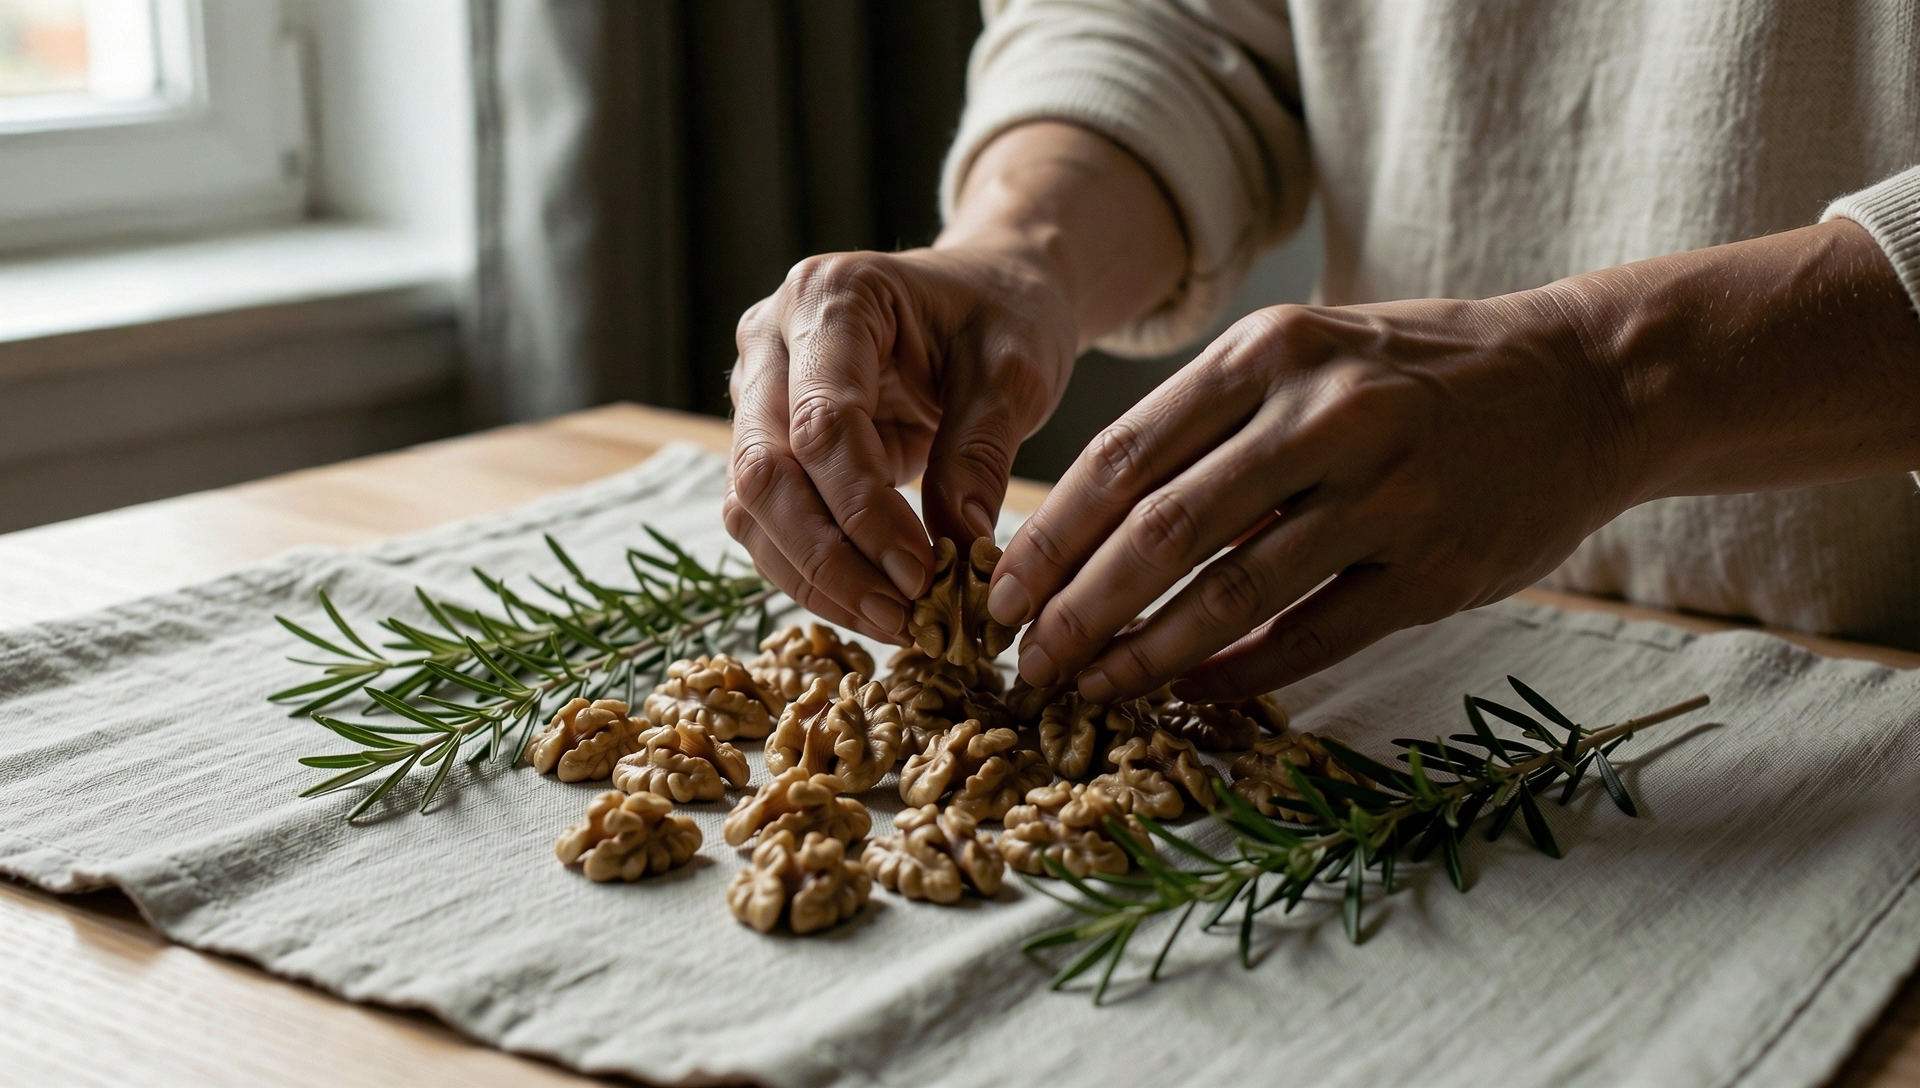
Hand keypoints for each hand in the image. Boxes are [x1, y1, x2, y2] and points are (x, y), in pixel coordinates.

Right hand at [725, 121, 1186, 643]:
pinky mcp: (765, 439)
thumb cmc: (1002, 313)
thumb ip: (980, 452)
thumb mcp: (1014, 371)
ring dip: (814, 578)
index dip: (864, 511)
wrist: (988, 290)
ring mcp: (756, 390)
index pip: (823, 424)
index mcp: (831, 298)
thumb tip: (959, 548)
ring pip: (750, 507)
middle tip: (903, 617)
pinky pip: (767, 520)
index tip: (923, 576)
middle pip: (765, 470)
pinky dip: (813, 571)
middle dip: (829, 558)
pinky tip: (872, 604)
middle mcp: (771, 339)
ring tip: (894, 624)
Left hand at [986, 293, 1636, 701]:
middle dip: (1077, 608)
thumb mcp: (1307, 351)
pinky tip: (1189, 697)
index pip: (1125, 456)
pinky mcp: (1435, 569)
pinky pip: (1313, 637)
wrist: (1586, 381)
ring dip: (1146, 654)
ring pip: (1231, 594)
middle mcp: (1322, 417)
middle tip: (1025, 663)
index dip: (1052, 536)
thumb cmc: (1419, 371)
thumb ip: (1208, 419)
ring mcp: (1385, 495)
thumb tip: (1087, 518)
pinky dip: (1240, 675)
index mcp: (1270, 354)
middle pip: (1162, 531)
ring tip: (1090, 691)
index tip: (999, 593)